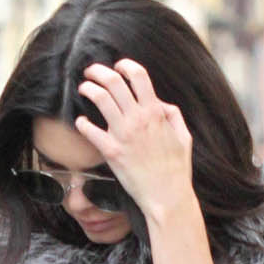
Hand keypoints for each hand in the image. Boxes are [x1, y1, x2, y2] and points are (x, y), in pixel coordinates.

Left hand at [75, 59, 193, 223]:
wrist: (167, 197)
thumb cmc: (177, 170)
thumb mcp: (183, 137)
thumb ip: (172, 115)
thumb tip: (160, 103)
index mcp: (155, 112)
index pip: (138, 75)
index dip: (125, 65)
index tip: (117, 66)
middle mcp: (138, 119)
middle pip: (113, 81)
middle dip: (98, 71)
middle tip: (91, 72)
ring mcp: (123, 134)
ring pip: (100, 98)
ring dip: (88, 88)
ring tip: (83, 88)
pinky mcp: (111, 152)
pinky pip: (90, 130)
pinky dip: (82, 123)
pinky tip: (80, 122)